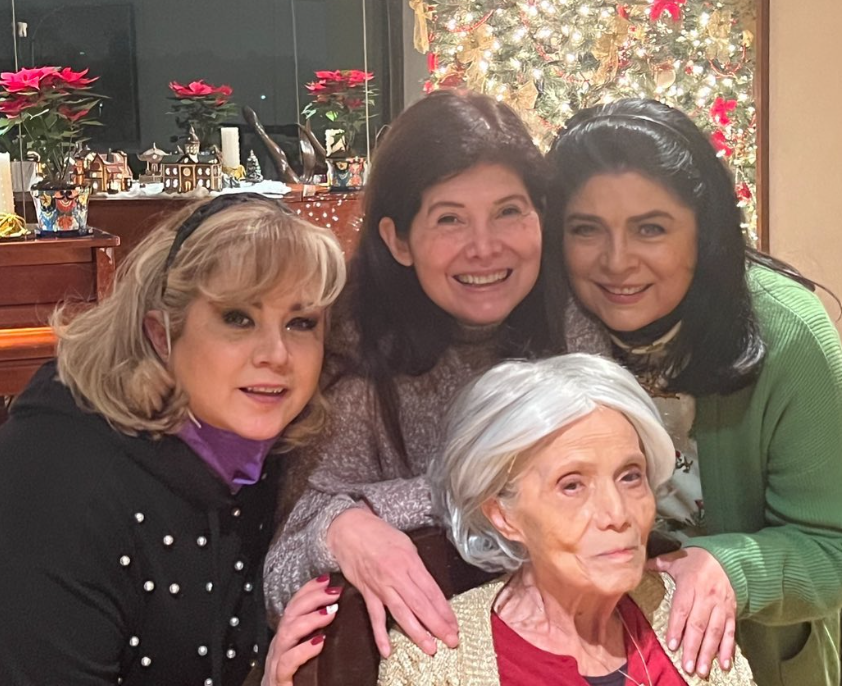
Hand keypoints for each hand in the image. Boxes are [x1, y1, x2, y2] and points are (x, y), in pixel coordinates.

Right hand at [261, 575, 340, 685]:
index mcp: (289, 639)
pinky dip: (303, 650)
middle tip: (333, 591)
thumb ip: (324, 635)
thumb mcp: (317, 655)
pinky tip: (319, 643)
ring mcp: (277, 664)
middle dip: (311, 598)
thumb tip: (343, 611)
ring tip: (330, 613)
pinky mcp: (279, 681)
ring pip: (287, 633)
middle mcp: (280, 648)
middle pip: (290, 613)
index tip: (327, 579)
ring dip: (309, 619)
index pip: (294, 606)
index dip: (309, 590)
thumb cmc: (307, 682)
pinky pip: (287, 662)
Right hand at [326, 506, 458, 657]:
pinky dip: (380, 635)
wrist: (349, 528)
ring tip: (430, 648)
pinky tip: (387, 650)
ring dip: (417, 632)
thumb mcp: (405, 544)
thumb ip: (416, 567)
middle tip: (451, 640)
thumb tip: (428, 587)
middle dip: (438, 625)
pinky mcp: (367, 592)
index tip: (454, 624)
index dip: (445, 610)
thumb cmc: (378, 533)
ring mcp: (381, 586)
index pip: (432, 591)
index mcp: (410, 561)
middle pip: (421, 604)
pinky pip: (375, 616)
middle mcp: (396, 575)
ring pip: (402, 613)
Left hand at [647, 547, 736, 677]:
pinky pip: (731, 631)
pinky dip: (728, 649)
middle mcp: (707, 596)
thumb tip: (637, 565)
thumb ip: (658, 564)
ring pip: (715, 632)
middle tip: (686, 667)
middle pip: (698, 625)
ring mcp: (721, 605)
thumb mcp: (676, 559)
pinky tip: (723, 664)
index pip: (682, 609)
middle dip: (692, 647)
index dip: (677, 628)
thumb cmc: (695, 560)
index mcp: (690, 584)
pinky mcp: (732, 611)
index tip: (672, 645)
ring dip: (708, 653)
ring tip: (701, 670)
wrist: (726, 556)